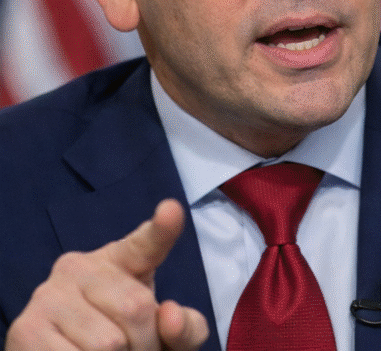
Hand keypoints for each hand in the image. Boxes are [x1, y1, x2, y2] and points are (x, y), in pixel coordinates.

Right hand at [5, 199, 208, 350]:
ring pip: (108, 343)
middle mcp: (80, 267)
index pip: (145, 243)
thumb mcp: (163, 334)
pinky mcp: (27, 328)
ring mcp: (49, 295)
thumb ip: (185, 327)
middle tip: (135, 349)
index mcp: (121, 260)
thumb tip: (170, 316)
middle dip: (145, 344)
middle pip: (136, 309)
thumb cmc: (126, 341)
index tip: (172, 211)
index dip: (162, 229)